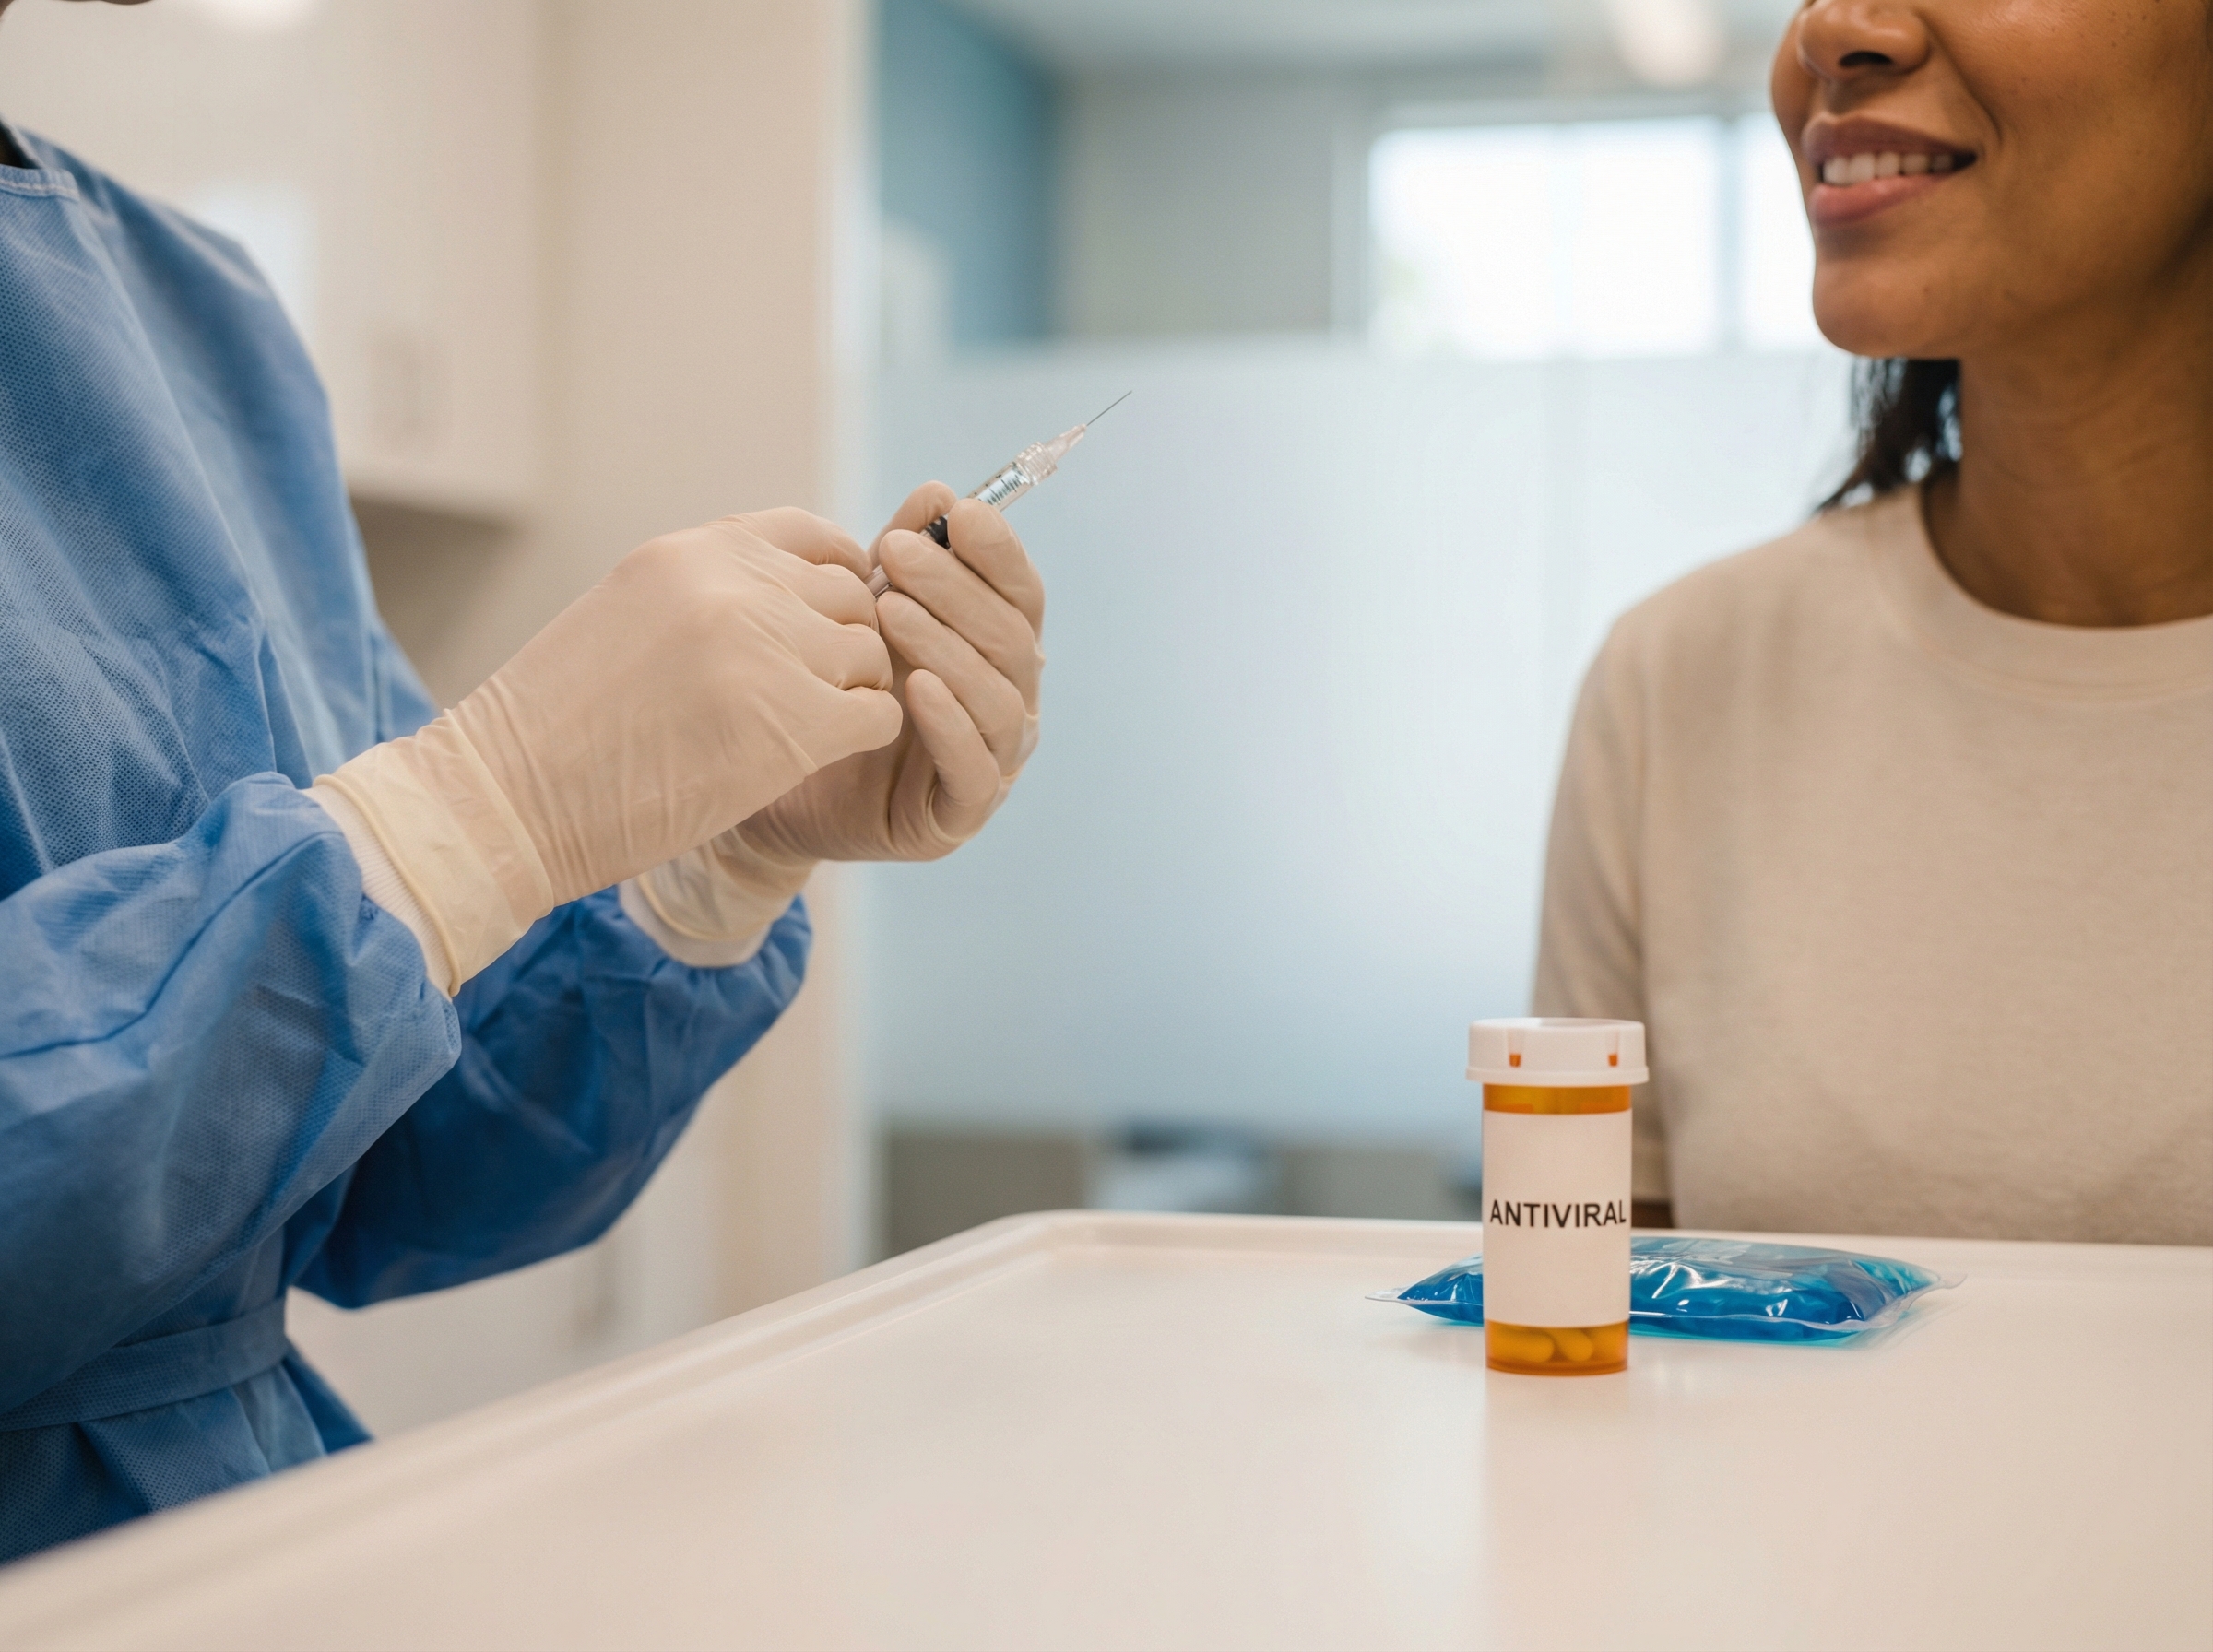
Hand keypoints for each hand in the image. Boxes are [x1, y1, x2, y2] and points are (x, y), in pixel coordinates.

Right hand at [316, 509, 898, 988]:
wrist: (511, 798)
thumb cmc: (558, 724)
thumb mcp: (630, 613)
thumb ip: (708, 592)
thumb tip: (789, 595)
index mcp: (696, 553)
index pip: (812, 537)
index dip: (833, 582)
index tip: (821, 625)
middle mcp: (739, 587)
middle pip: (850, 597)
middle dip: (843, 643)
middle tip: (815, 693)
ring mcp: (771, 651)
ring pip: (871, 655)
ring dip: (853, 692)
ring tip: (810, 728)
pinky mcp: (796, 724)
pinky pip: (877, 715)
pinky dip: (862, 736)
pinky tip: (821, 757)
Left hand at [628, 483, 1048, 948]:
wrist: (779, 784)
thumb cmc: (832, 690)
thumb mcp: (862, 615)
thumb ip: (904, 561)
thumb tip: (938, 492)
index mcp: (996, 648)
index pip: (1020, 592)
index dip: (997, 552)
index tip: (957, 513)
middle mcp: (1009, 699)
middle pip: (1013, 638)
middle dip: (957, 589)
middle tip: (895, 554)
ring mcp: (994, 759)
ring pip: (1000, 697)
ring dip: (948, 647)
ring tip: (890, 612)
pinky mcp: (961, 813)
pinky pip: (976, 768)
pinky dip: (951, 725)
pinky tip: (913, 688)